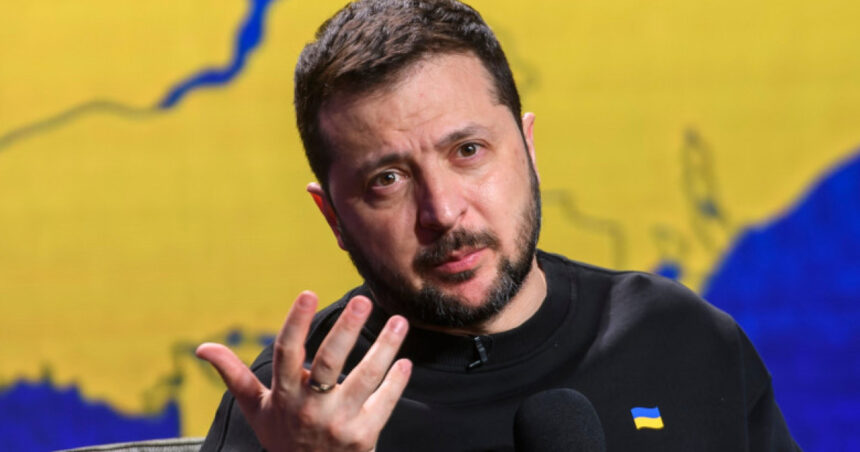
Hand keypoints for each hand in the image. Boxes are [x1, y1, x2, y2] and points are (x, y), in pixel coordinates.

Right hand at [196, 291, 411, 451]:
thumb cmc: (282, 437)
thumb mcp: (254, 408)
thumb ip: (232, 375)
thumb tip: (201, 348)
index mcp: (283, 395)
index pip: (286, 352)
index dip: (296, 322)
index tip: (308, 292)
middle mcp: (310, 408)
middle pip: (330, 361)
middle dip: (347, 329)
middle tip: (363, 301)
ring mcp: (338, 423)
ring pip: (365, 378)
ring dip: (385, 347)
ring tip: (399, 321)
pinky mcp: (363, 437)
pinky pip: (384, 403)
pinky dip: (396, 381)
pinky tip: (404, 361)